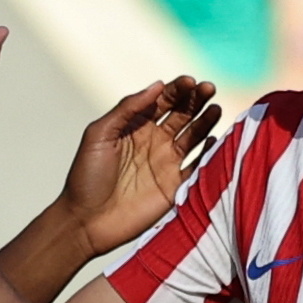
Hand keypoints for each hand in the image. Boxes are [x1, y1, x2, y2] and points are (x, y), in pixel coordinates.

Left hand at [58, 73, 219, 256]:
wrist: (86, 222)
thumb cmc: (86, 177)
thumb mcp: (99, 135)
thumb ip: (127, 109)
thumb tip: (157, 85)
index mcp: (135, 126)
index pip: (163, 100)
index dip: (177, 89)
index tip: (190, 81)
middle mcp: (154, 141)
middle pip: (182, 114)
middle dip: (196, 99)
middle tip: (209, 88)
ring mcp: (166, 163)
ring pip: (194, 136)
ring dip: (206, 121)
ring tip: (216, 109)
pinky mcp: (175, 186)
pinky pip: (199, 166)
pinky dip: (209, 153)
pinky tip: (214, 140)